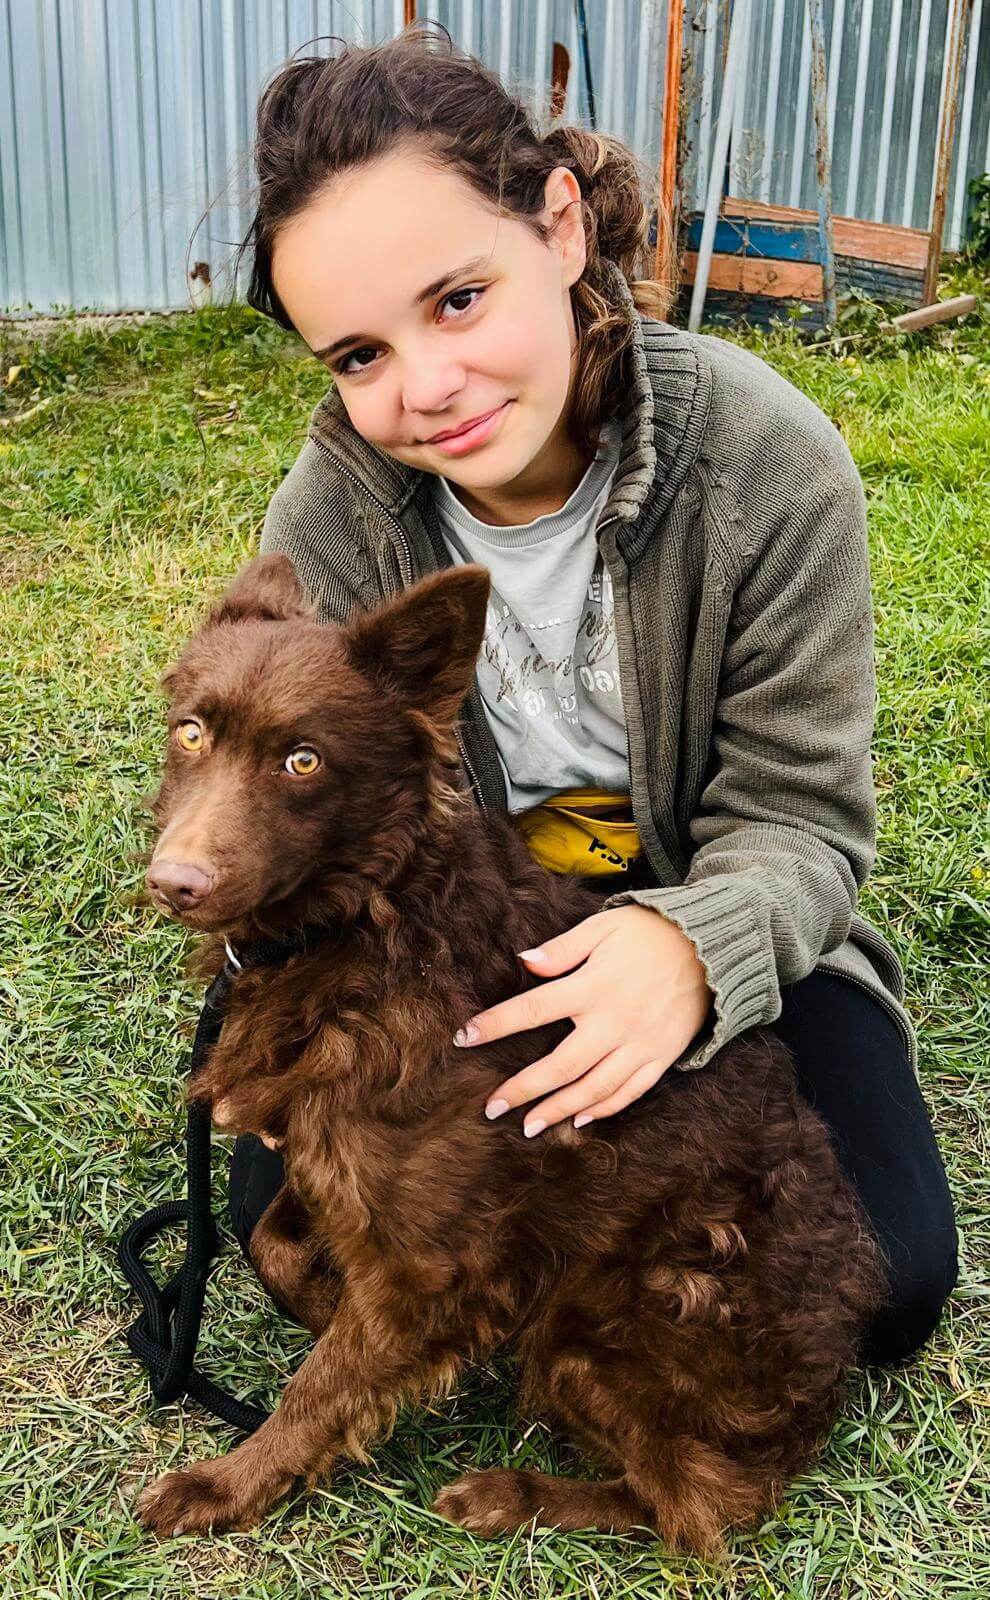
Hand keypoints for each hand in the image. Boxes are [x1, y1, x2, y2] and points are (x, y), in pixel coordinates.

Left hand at [454, 906, 713, 1134]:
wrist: (714, 947)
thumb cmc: (652, 932)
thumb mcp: (604, 926)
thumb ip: (563, 948)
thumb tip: (523, 962)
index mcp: (593, 986)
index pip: (533, 1009)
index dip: (496, 1024)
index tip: (464, 1038)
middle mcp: (614, 1021)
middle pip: (560, 1065)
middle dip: (523, 1089)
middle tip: (492, 1109)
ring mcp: (640, 1044)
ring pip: (593, 1088)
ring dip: (559, 1110)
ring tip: (529, 1126)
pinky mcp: (662, 1056)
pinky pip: (631, 1091)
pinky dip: (605, 1109)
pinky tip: (580, 1120)